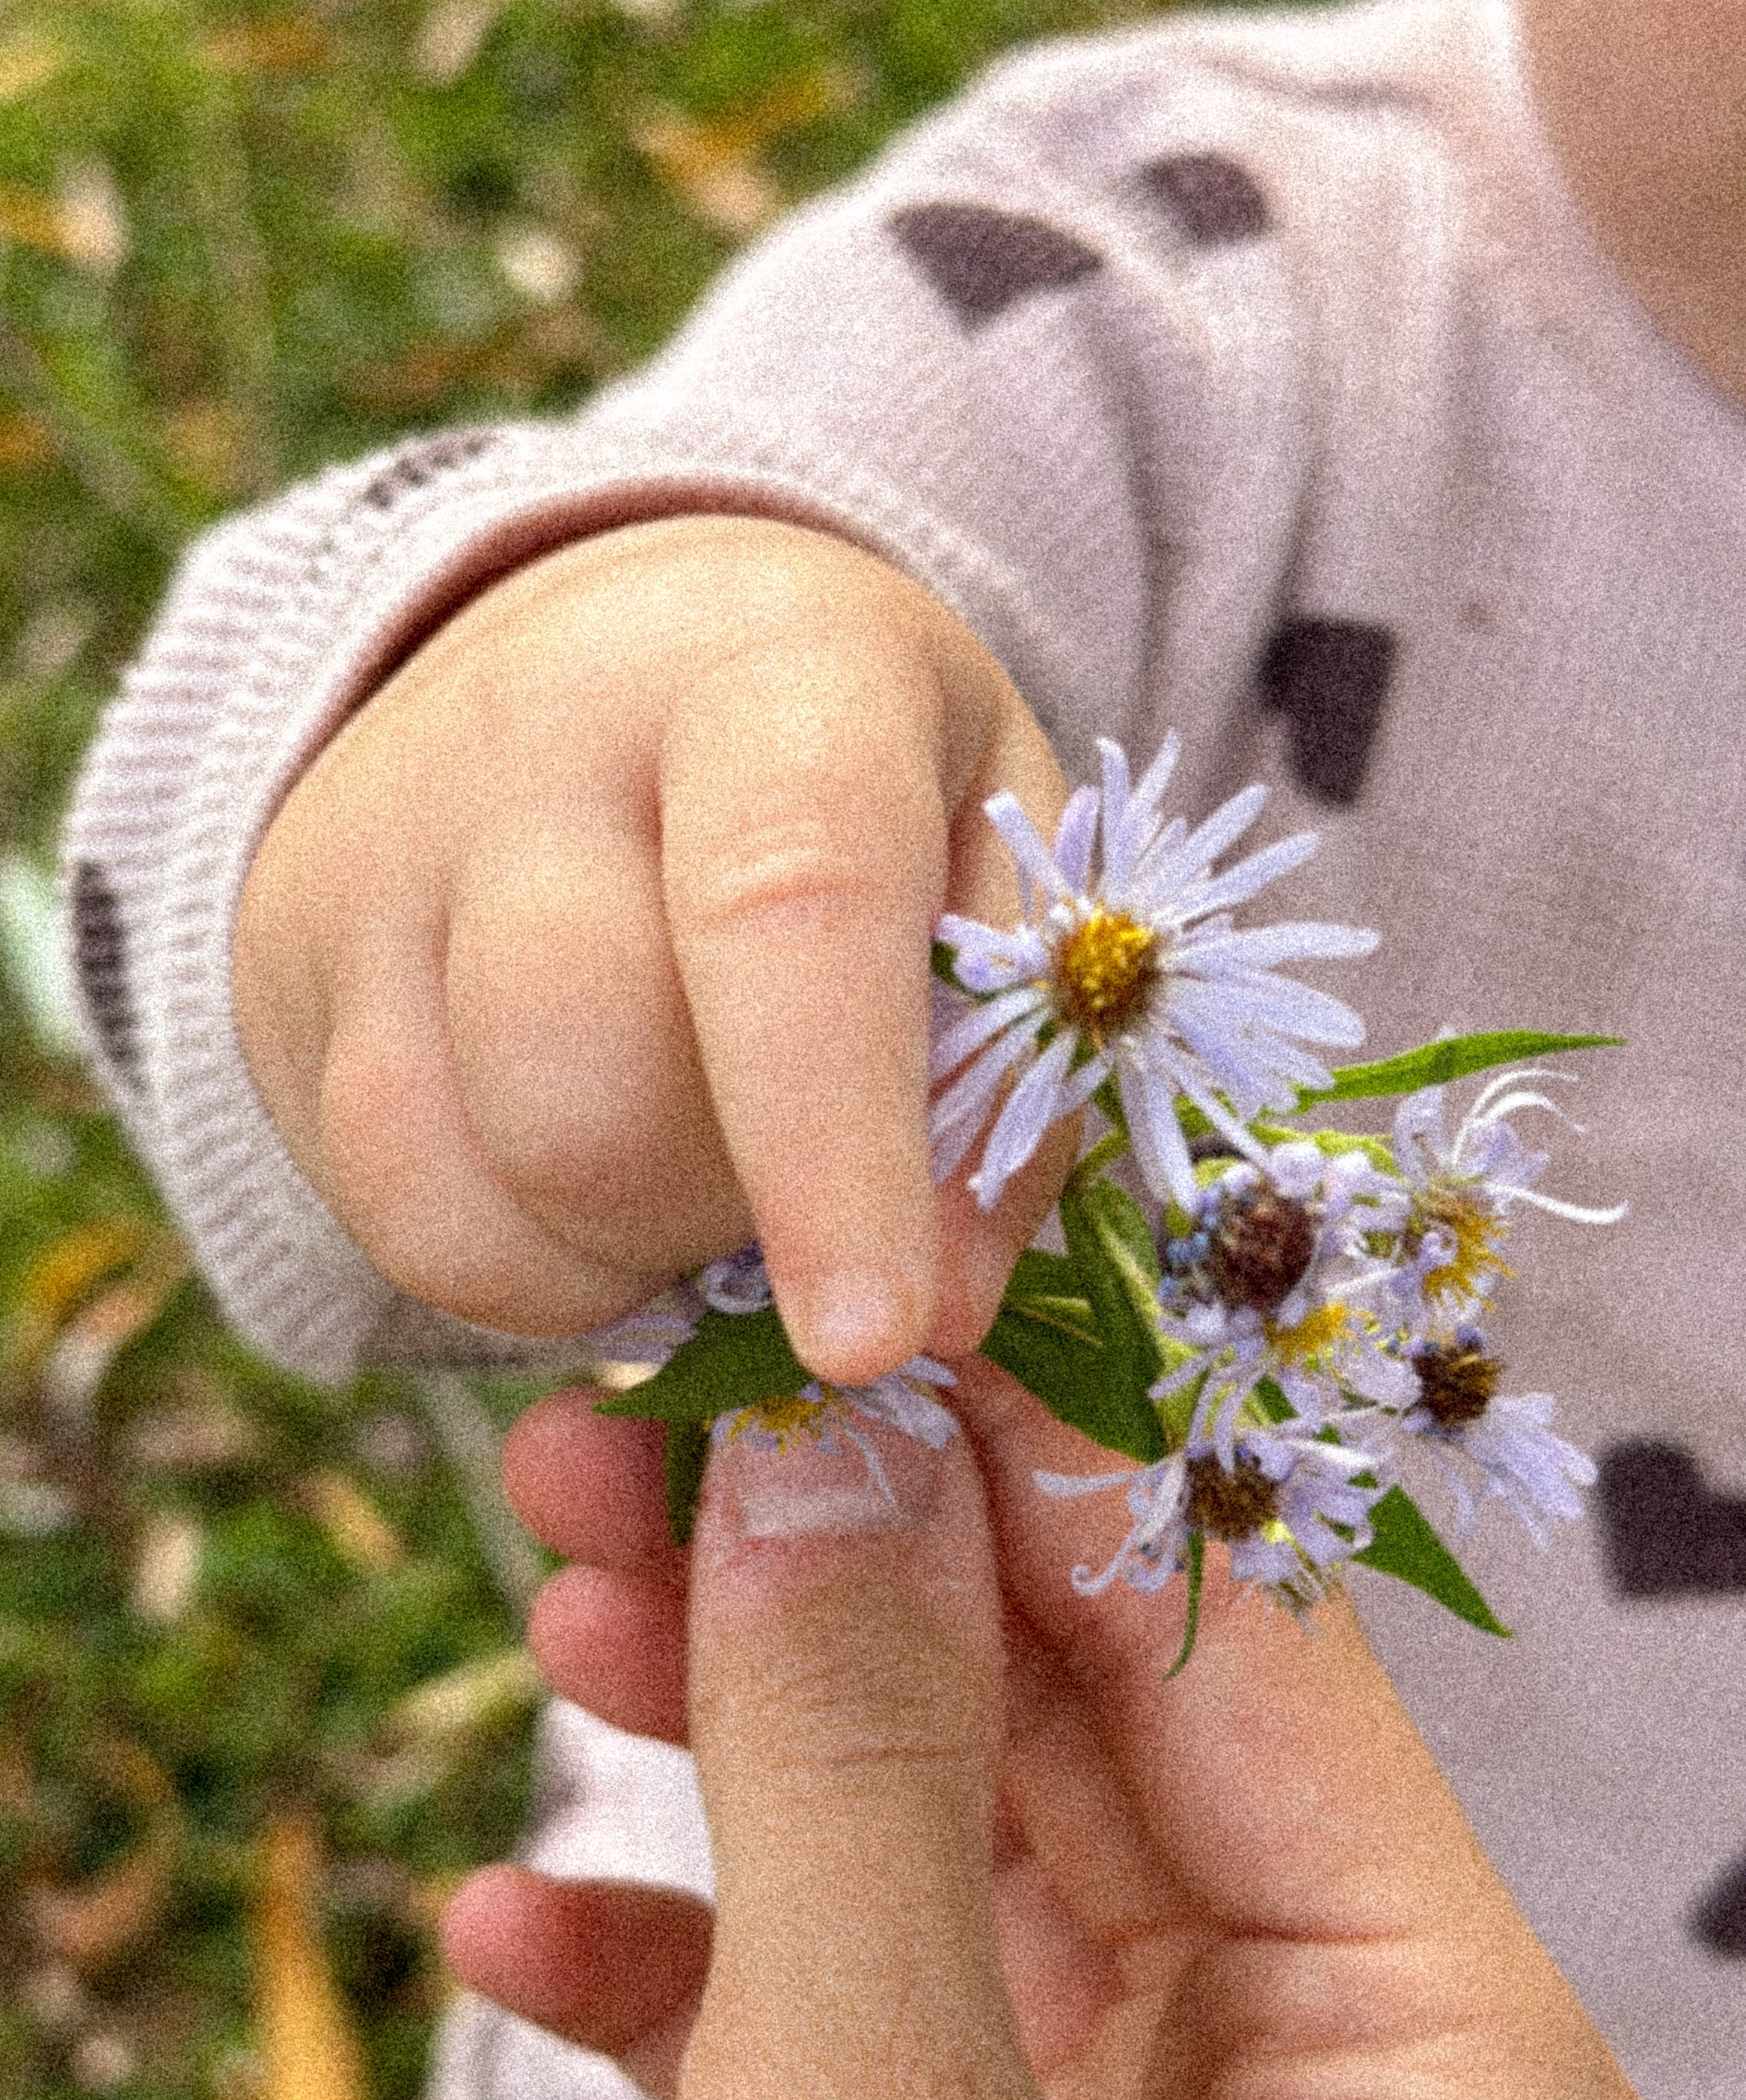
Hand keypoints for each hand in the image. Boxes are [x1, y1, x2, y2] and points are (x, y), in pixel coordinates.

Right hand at [233, 515, 1070, 1383]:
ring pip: (482, 1178)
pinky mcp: (297, 960)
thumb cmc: (852, 787)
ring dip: (627, 1253)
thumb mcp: (989, 868)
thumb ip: (1003, 1074)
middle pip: (598, 1090)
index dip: (833, 1144)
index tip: (878, 1339)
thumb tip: (941, 1313)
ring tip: (699, 1159)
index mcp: (774, 670)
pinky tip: (594, 1184)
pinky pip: (403, 1222)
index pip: (791, 903)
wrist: (604, 666)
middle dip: (724, 1218)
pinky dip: (528, 1272)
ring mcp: (385, 845)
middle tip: (799, 1176)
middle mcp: (546, 733)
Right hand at [443, 1366, 1670, 2099]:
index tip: (826, 1302)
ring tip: (556, 1596)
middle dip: (833, 1578)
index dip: (1014, 1446)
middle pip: (1071, 1731)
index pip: (1224, 1640)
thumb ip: (863, 1783)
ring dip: (743, 1735)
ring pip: (952, 1859)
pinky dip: (697, 1962)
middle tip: (629, 1437)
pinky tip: (527, 1911)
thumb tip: (816, 1444)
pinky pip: (865, 2036)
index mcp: (1447, 2079)